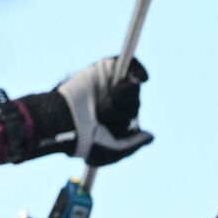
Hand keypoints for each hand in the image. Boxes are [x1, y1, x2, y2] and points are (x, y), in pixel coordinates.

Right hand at [23, 56, 152, 165]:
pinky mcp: (105, 68)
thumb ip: (133, 144)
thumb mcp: (114, 152)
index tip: (128, 126)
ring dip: (123, 99)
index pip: (132, 114)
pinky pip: (132, 65)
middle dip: (125, 110)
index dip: (130, 117)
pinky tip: (140, 79)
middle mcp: (110, 100)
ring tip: (104, 104)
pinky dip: (138, 70)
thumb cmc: (86, 141)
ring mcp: (108, 83)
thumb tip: (151, 136)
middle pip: (134, 101)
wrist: (65, 121)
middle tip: (105, 115)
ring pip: (133, 87)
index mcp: (112, 118)